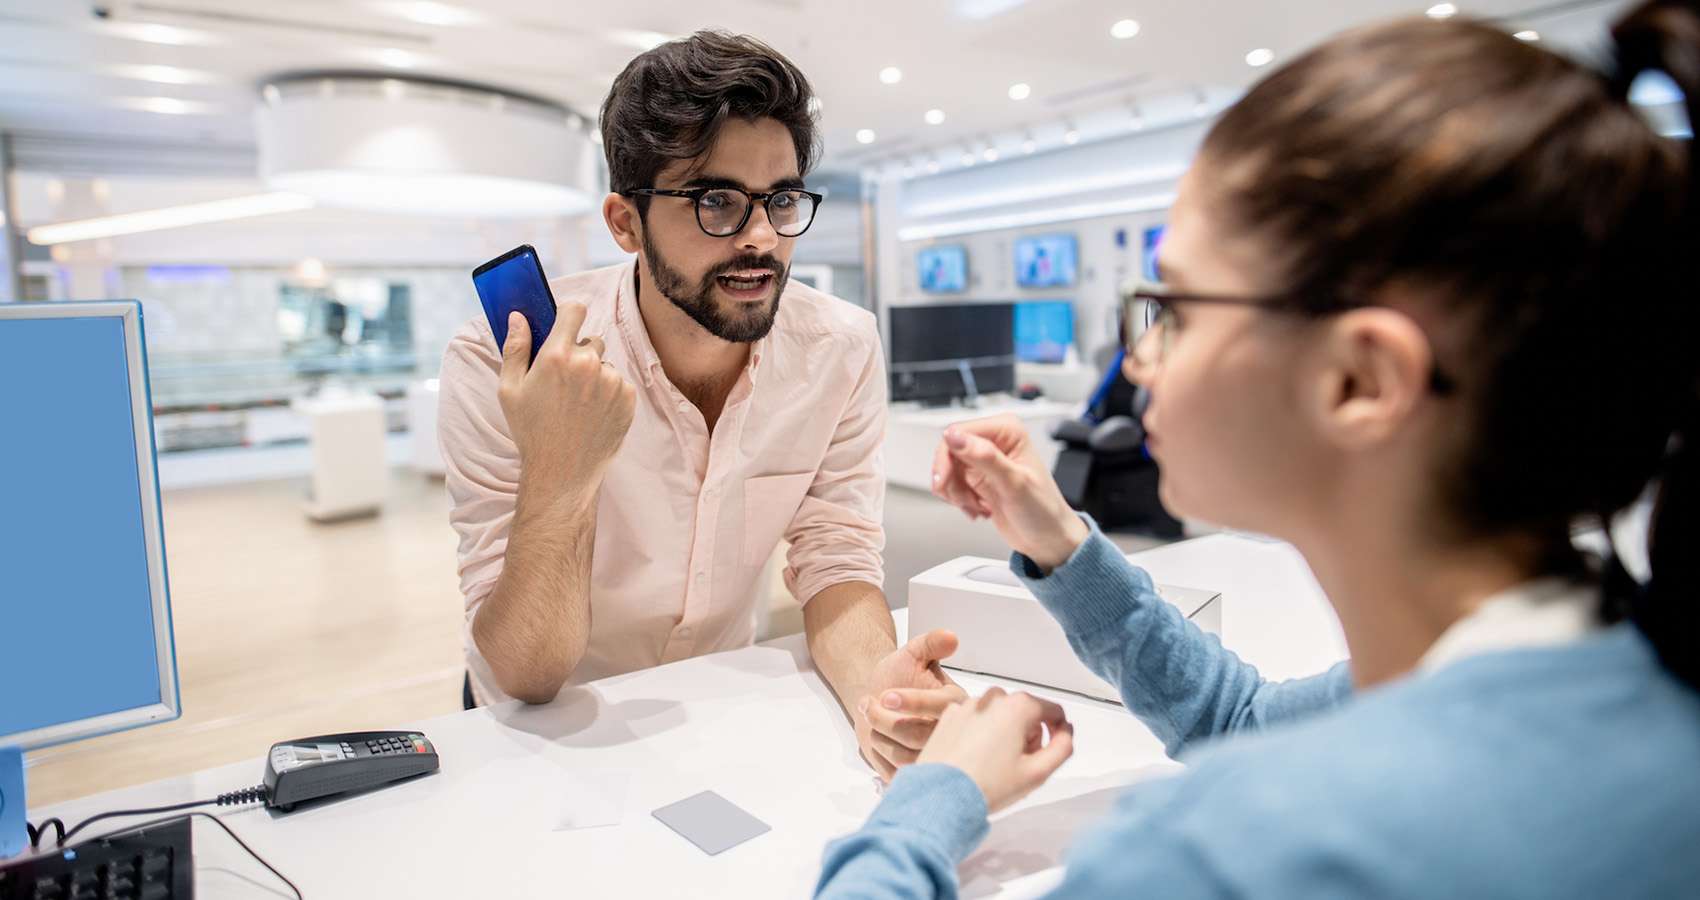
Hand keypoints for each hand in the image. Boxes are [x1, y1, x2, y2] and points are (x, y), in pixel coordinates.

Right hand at [498, 305, 636, 504]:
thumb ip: (515, 347)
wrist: (562, 472)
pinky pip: (618, 383)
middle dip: (578, 353)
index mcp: (558, 355)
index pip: (574, 310)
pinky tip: (591, 413)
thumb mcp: (510, 389)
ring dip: (594, 375)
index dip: (569, 314)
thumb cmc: (531, 430)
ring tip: (577, 404)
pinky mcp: (628, 398)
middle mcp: (589, 364)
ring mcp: (612, 381)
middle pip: (590, 340)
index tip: (565, 325)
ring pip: (604, 364)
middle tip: (563, 382)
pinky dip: (608, 393)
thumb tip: (518, 316)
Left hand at [855, 631, 967, 782]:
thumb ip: (930, 644)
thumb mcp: (912, 653)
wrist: (880, 694)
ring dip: (880, 738)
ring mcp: (934, 755)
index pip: (942, 706)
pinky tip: (874, 736)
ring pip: (908, 759)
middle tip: (866, 703)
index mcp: (955, 702)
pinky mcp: (918, 771)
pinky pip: (898, 775)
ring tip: (869, 717)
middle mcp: (950, 732)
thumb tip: (950, 637)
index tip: (886, 696)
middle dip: (886, 720)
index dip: (914, 702)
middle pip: (922, 737)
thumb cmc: (899, 673)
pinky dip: (879, 756)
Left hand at [917, 687, 1074, 813]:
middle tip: (1019, 765)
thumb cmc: (987, 786)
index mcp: (1018, 706)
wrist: (940, 795)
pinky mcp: (949, 716)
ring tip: (995, 764)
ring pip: (1000, 714)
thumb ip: (1063, 748)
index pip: (1053, 710)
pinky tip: (974, 758)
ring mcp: (968, 705)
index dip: (1057, 732)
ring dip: (1005, 733)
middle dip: (1029, 734)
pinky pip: (976, 719)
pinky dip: (981, 733)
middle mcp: (992, 698)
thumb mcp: (1038, 773)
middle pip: (1026, 711)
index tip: (1048, 753)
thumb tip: (1066, 731)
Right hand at [931, 415, 1089, 571]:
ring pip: (947, 469)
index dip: (947, 456)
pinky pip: (952, 483)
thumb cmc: (1044, 511)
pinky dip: (958, 499)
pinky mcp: (978, 478)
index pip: (960, 432)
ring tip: (976, 506)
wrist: (1047, 540)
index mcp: (1007, 432)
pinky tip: (978, 508)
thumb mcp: (1014, 483)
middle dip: (950, 479)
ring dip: (955, 492)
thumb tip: (955, 437)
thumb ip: (984, 457)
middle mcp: (995, 442)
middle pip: (949, 450)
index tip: (944, 479)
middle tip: (960, 499)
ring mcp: (985, 460)